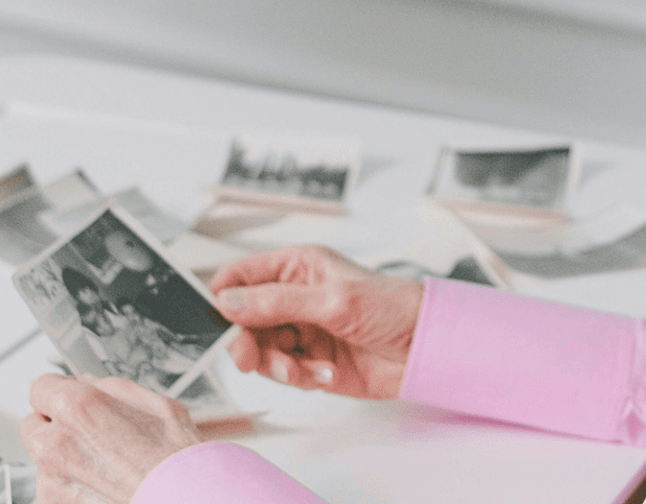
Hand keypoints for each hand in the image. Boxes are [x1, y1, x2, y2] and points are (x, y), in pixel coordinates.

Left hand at [22, 374, 202, 503]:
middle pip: (33, 423)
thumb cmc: (173, 456)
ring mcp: (51, 478)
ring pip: (42, 457)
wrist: (181, 494)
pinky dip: (69, 483)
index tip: (68, 398)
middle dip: (54, 424)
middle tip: (86, 432)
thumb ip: (108, 388)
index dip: (60, 391)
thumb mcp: (151, 401)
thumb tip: (88, 384)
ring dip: (61, 455)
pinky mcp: (53, 502)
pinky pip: (51, 485)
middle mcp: (55, 442)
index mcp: (76, 408)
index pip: (40, 387)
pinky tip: (99, 482)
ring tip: (100, 462)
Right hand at [210, 245, 423, 398]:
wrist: (426, 346)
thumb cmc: (392, 307)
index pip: (241, 277)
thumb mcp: (333, 300)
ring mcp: (302, 330)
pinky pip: (285, 372)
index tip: (219, 323)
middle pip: (243, 320)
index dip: (223, 299)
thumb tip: (229, 302)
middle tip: (254, 358)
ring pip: (261, 351)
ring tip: (302, 369)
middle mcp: (294, 297)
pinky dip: (299, 377)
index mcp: (297, 268)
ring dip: (277, 365)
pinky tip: (326, 372)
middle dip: (248, 342)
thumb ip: (278, 302)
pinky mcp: (311, 360)